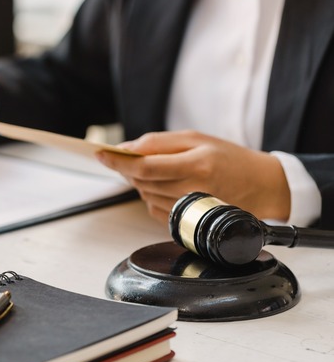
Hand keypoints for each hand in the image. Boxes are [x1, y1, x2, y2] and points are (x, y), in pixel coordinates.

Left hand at [95, 130, 290, 222]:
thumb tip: (126, 149)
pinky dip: (150, 194)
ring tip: (158, 169)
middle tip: (124, 157)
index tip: (100, 154)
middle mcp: (192, 191)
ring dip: (140, 181)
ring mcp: (189, 210)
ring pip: (145, 194)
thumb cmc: (229, 158)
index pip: (145, 167)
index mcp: (196, 166)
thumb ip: (159, 143)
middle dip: (127, 168)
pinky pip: (153, 208)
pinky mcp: (185, 223)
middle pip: (141, 181)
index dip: (118, 161)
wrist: (261, 186)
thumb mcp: (197, 139)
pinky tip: (166, 185)